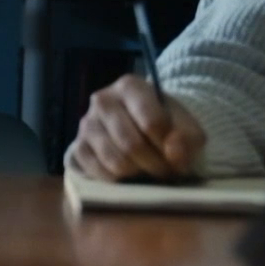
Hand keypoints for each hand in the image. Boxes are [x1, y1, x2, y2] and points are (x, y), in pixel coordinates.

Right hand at [65, 74, 206, 182]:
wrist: (141, 125)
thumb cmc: (166, 124)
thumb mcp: (187, 127)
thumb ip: (187, 138)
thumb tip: (173, 153)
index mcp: (130, 86)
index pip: (151, 122)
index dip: (169, 147)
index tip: (178, 156)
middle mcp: (103, 100)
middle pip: (131, 144)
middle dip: (154, 165)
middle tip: (165, 171)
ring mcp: (86, 124)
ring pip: (114, 160)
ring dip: (137, 174)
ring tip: (148, 171)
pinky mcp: (77, 146)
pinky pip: (96, 171)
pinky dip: (117, 179)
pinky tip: (128, 174)